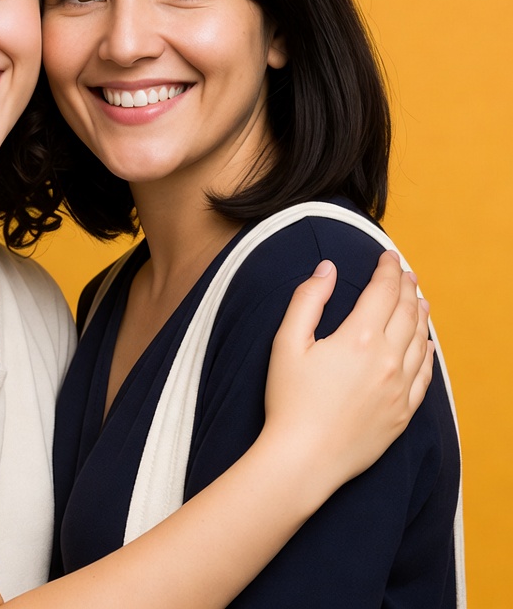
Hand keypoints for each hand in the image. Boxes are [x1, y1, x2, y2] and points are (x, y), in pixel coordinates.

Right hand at [262, 250, 433, 496]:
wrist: (304, 458)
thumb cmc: (289, 400)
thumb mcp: (286, 343)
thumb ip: (308, 300)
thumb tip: (328, 269)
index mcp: (360, 338)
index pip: (383, 292)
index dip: (387, 269)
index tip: (388, 256)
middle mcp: (388, 360)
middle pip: (406, 312)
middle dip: (406, 287)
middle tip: (404, 272)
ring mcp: (399, 389)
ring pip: (420, 341)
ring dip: (420, 315)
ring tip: (418, 300)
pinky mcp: (402, 413)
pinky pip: (424, 376)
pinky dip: (428, 353)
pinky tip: (426, 345)